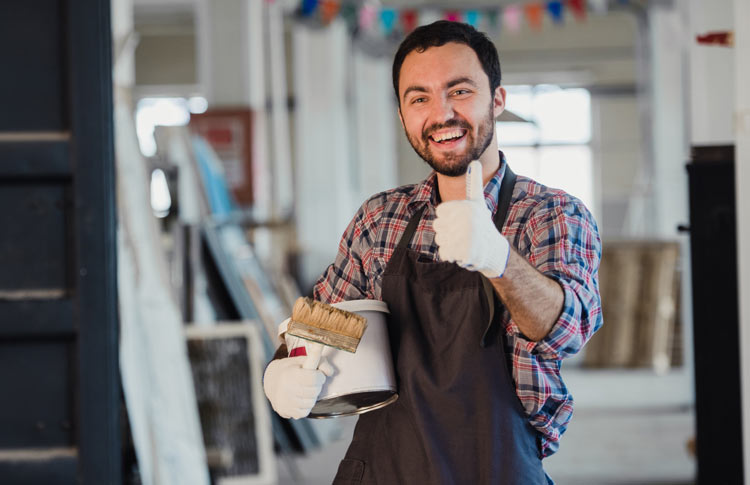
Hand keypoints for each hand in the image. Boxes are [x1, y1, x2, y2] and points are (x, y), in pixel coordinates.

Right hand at [263, 356, 333, 418]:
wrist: (271, 381)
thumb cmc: (293, 369)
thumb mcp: (304, 360)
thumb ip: (321, 362)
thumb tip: (330, 373)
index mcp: (290, 374)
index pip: (313, 378)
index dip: (320, 376)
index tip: (318, 374)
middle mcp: (286, 389)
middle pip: (314, 391)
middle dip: (317, 386)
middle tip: (312, 382)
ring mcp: (285, 402)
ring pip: (311, 403)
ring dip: (312, 396)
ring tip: (306, 390)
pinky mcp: (285, 412)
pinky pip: (305, 412)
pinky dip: (306, 406)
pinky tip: (301, 399)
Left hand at [433, 160, 509, 277]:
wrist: (494, 250)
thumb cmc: (482, 224)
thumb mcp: (478, 202)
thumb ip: (474, 182)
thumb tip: (475, 161)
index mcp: (466, 207)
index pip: (440, 212)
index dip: (448, 219)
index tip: (462, 220)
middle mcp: (466, 221)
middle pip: (437, 226)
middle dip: (447, 232)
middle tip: (464, 233)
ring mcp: (466, 237)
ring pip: (440, 240)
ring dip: (449, 244)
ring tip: (464, 242)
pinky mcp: (465, 253)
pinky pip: (444, 254)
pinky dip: (452, 256)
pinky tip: (463, 253)